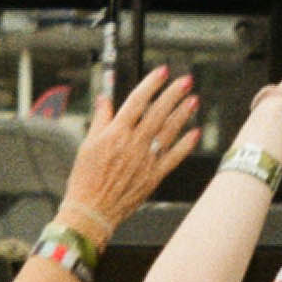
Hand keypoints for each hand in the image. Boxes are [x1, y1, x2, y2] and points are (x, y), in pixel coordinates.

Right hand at [66, 66, 201, 229]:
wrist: (92, 210)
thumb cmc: (86, 179)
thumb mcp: (87, 145)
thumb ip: (100, 120)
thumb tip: (104, 100)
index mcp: (116, 133)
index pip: (137, 101)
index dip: (151, 84)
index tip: (162, 71)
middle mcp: (134, 143)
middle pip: (158, 112)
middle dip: (173, 94)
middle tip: (186, 81)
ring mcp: (146, 159)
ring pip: (169, 131)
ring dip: (183, 114)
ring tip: (193, 100)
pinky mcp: (154, 176)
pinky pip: (174, 157)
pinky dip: (186, 145)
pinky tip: (195, 133)